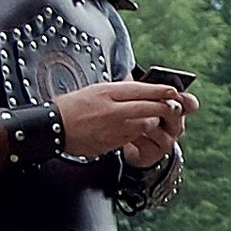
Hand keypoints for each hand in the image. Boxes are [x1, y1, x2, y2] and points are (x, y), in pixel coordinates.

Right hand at [52, 81, 199, 161]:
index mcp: (106, 92)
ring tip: (155, 117)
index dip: (160, 90)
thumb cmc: (73, 106)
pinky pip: (134, 136)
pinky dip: (140, 132)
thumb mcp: (95, 90)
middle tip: (176, 107)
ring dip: (153, 120)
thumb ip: (118, 90)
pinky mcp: (112, 142)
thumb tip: (139, 88)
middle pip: (147, 107)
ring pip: (145, 123)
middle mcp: (112, 109)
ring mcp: (113, 127)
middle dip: (165, 107)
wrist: (54, 128)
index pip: (140, 89)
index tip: (173, 90)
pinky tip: (140, 128)